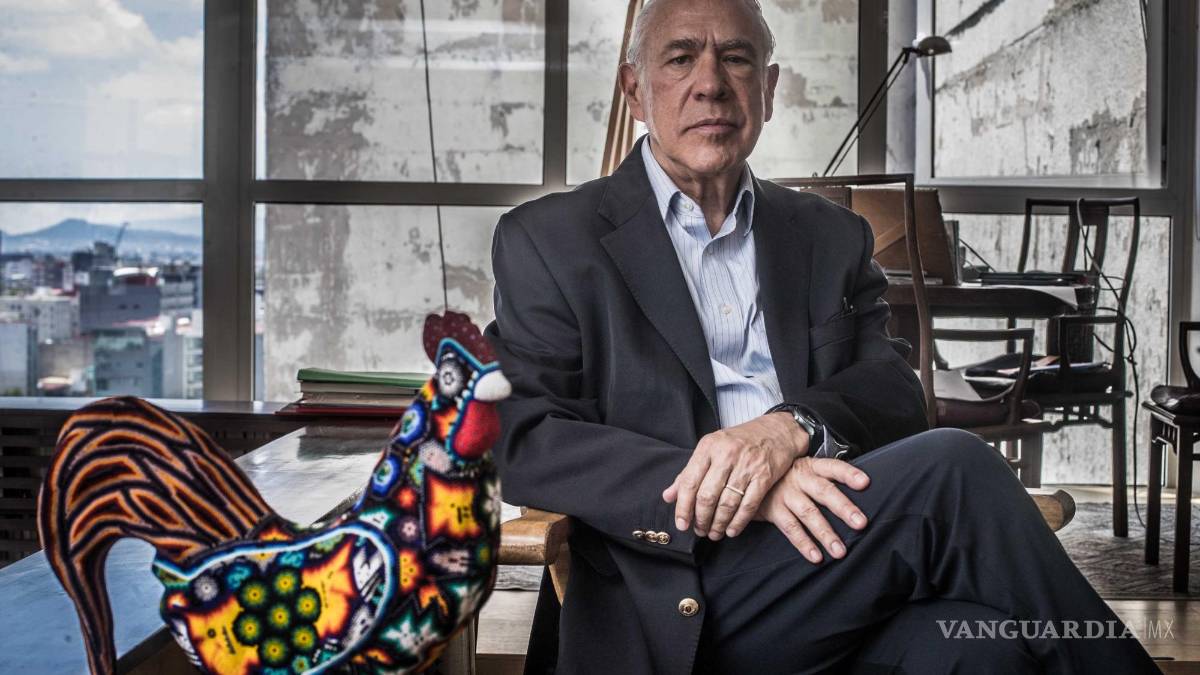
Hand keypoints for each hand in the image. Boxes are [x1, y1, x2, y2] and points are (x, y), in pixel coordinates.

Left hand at [662, 412, 808, 540]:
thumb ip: (689, 473)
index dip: (683, 507)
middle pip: (707, 496)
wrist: (777, 430)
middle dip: (701, 519)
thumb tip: (668, 496)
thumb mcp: (711, 449)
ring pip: (727, 503)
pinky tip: (732, 530)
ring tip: (714, 533)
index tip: (681, 524)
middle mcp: (726, 455)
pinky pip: (748, 505)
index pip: (689, 482)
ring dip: (719, 524)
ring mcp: (747, 465)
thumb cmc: (740, 441)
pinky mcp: (764, 476)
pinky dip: (738, 522)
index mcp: (708, 447)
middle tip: (700, 530)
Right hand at [755, 456, 870, 563]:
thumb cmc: (784, 476)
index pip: (833, 467)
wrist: (750, 478)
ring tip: (840, 551)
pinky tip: (816, 556)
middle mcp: (799, 478)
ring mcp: (786, 494)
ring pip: (809, 513)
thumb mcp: (802, 470)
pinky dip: (804, 543)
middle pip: (824, 492)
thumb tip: (858, 492)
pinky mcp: (773, 509)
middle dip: (844, 508)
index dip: (848, 474)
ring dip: (826, 533)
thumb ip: (823, 479)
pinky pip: (791, 528)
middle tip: (861, 523)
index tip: (865, 482)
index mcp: (811, 467)